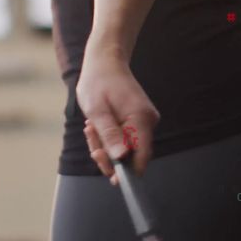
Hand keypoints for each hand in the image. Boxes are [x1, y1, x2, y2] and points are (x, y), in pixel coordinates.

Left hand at [75, 48, 159, 183]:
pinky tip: (97, 126)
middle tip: (92, 140)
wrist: (105, 62)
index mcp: (141, 119)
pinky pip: (124, 140)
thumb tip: (120, 157)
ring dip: (105, 145)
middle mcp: (148, 122)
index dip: (128, 172)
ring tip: (92, 127)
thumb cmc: (98, 82)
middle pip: (133, 156)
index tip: (111, 178)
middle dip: (109, 155)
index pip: (141, 157)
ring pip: (126, 149)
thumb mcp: (97, 110)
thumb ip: (109, 134)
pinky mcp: (137, 122)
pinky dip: (108, 138)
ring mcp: (144, 122)